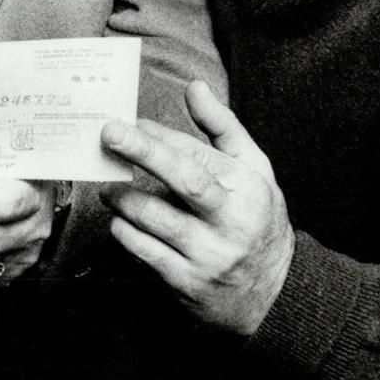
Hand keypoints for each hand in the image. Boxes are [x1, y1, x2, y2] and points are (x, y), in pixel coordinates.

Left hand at [99, 81, 293, 334]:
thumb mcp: (254, 169)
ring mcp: (210, 256)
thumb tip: (194, 86)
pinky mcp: (188, 283)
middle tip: (109, 133)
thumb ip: (223, 126)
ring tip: (107, 186)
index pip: (200, 154)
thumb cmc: (256, 218)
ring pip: (156, 219)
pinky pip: (145, 252)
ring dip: (123, 197)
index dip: (160, 136)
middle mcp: (231, 222)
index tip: (129, 121)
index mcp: (248, 189)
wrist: (272, 293)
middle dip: (144, 152)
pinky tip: (119, 221)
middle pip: (185, 180)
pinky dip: (125, 232)